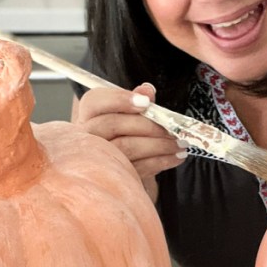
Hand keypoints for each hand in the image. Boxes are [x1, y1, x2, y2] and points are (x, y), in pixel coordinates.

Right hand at [75, 83, 187, 200]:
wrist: (125, 164)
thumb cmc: (127, 132)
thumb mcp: (132, 113)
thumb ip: (139, 99)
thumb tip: (147, 90)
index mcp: (89, 114)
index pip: (95, 101)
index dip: (120, 100)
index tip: (146, 103)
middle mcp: (87, 135)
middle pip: (111, 125)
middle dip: (147, 125)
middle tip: (172, 129)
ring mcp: (96, 158)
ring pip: (124, 148)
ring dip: (158, 145)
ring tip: (180, 144)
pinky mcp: (112, 177)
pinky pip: (136, 168)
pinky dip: (160, 162)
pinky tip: (175, 157)